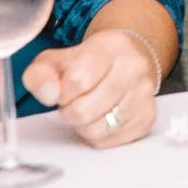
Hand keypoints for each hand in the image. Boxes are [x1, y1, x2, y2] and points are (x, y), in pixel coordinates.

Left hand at [25, 29, 158, 149]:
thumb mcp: (58, 59)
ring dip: (84, 125)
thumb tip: (49, 94)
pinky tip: (102, 116)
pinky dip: (99, 134)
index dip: (61, 93)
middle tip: (74, 100)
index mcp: (111, 46)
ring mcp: (144, 94)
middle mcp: (134, 68)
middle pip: (83, 111)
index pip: (77, 80)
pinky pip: (109, 141)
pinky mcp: (147, 118)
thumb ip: (41, 74)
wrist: (129, 58)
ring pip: (97, 130)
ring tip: (88, 108)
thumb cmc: (90, 61)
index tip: (63, 89)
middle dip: (70, 111)